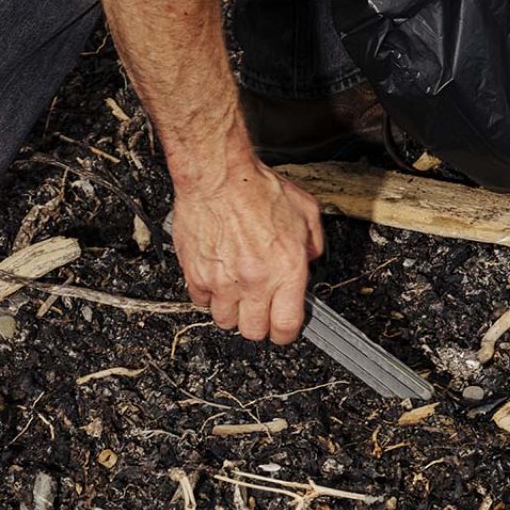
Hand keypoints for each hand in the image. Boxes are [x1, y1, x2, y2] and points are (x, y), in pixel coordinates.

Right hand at [172, 159, 323, 343]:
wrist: (217, 176)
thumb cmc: (257, 188)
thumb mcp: (305, 211)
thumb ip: (313, 243)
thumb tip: (311, 258)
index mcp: (286, 270)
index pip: (286, 327)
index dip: (285, 332)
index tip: (282, 327)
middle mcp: (254, 281)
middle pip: (253, 331)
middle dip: (258, 323)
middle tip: (258, 307)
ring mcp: (222, 281)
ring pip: (225, 320)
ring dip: (231, 310)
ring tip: (235, 291)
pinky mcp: (195, 274)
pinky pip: (200, 300)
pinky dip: (207, 294)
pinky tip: (216, 276)